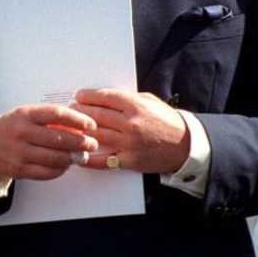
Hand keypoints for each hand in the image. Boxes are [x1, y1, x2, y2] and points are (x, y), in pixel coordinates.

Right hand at [0, 104, 98, 180]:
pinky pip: (47, 172)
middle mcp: (22, 132)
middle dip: (81, 142)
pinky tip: (65, 165)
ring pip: (55, 158)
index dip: (77, 119)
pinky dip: (60, 169)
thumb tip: (79, 126)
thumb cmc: (12, 127)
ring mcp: (20, 152)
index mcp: (25, 114)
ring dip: (73, 158)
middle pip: (59, 138)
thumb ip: (50, 118)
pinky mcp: (19, 169)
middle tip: (92, 143)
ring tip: (81, 156)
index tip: (90, 125)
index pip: (56, 114)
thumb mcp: (27, 115)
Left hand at [71, 88, 188, 173]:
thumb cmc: (166, 121)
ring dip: (79, 131)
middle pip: (95, 115)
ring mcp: (129, 143)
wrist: (186, 145)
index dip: (87, 96)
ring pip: (95, 135)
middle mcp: (131, 124)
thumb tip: (102, 97)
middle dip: (79, 112)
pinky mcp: (129, 160)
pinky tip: (77, 153)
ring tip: (71, 128)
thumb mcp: (149, 102)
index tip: (79, 96)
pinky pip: (102, 160)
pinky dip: (87, 158)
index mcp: (136, 106)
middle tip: (70, 110)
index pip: (104, 97)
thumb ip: (127, 99)